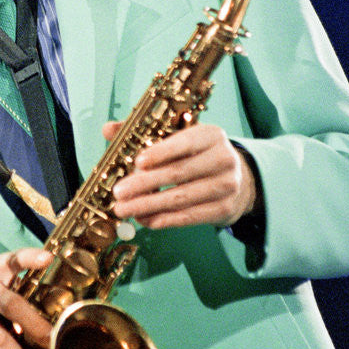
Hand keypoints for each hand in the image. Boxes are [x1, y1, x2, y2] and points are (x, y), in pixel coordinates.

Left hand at [103, 119, 257, 229]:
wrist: (240, 179)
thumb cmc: (199, 155)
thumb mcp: (180, 137)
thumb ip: (144, 133)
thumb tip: (108, 129)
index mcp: (211, 135)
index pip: (185, 143)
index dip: (161, 152)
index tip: (138, 162)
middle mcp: (223, 158)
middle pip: (178, 173)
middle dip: (144, 184)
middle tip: (119, 192)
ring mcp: (226, 185)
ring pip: (181, 198)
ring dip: (148, 206)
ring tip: (125, 209)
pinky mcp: (224, 209)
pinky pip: (189, 216)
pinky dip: (164, 220)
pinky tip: (145, 219)